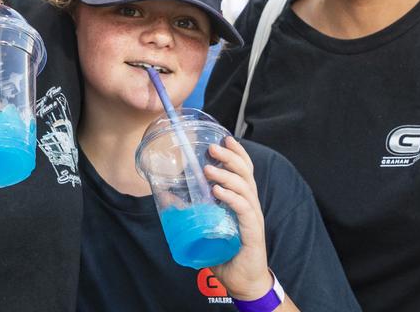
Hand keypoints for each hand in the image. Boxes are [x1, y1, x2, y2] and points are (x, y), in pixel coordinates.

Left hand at [205, 137, 271, 301]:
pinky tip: (219, 191)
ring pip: (244, 188)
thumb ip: (190, 211)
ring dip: (226, 176)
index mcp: (241, 201)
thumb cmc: (226, 253)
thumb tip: (167, 195)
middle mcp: (249, 205)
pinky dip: (231, 198)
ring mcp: (252, 218)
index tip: (226, 138)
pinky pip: (244, 209)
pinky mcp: (252, 232)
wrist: (242, 281)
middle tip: (213, 147)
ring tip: (209, 169)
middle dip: (230, 157)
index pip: (244, 171)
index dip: (237, 153)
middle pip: (245, 174)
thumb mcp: (205, 228)